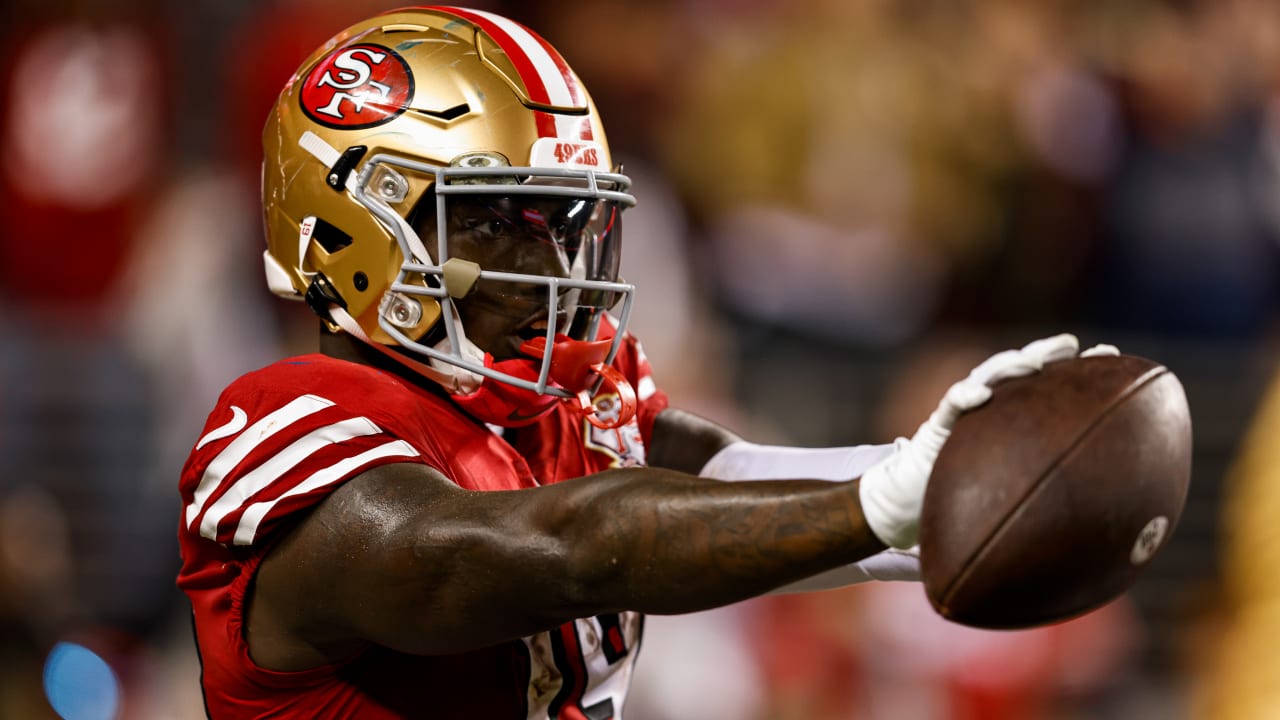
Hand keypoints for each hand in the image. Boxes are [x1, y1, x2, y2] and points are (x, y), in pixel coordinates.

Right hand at [858, 334, 1118, 547]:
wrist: (914, 508)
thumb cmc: (971, 508)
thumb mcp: (1021, 503)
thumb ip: (1057, 503)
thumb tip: (1124, 541)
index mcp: (1019, 423)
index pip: (1054, 388)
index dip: (1084, 372)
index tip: (1116, 359)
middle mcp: (994, 410)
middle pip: (1025, 372)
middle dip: (1050, 353)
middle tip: (1077, 346)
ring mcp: (965, 413)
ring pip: (988, 376)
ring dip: (1010, 364)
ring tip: (1033, 361)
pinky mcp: (937, 426)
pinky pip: (950, 405)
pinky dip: (964, 395)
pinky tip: (981, 394)